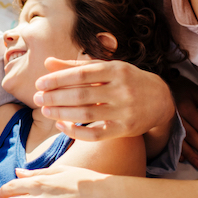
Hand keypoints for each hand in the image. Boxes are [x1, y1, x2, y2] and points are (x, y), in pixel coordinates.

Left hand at [32, 57, 173, 139]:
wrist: (161, 100)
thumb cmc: (126, 80)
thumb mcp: (106, 68)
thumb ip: (76, 66)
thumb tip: (47, 63)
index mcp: (116, 70)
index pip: (82, 73)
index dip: (58, 79)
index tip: (39, 83)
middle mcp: (122, 89)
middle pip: (82, 94)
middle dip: (55, 97)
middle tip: (37, 99)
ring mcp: (125, 111)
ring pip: (86, 114)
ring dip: (61, 114)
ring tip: (45, 111)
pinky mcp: (125, 129)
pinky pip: (96, 134)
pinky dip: (76, 132)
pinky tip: (61, 126)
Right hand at [169, 74, 197, 168]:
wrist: (160, 85)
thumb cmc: (183, 89)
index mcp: (186, 107)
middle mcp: (176, 117)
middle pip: (193, 136)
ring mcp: (167, 123)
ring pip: (181, 141)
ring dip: (191, 155)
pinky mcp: (162, 127)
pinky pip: (169, 141)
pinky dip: (176, 150)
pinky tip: (182, 159)